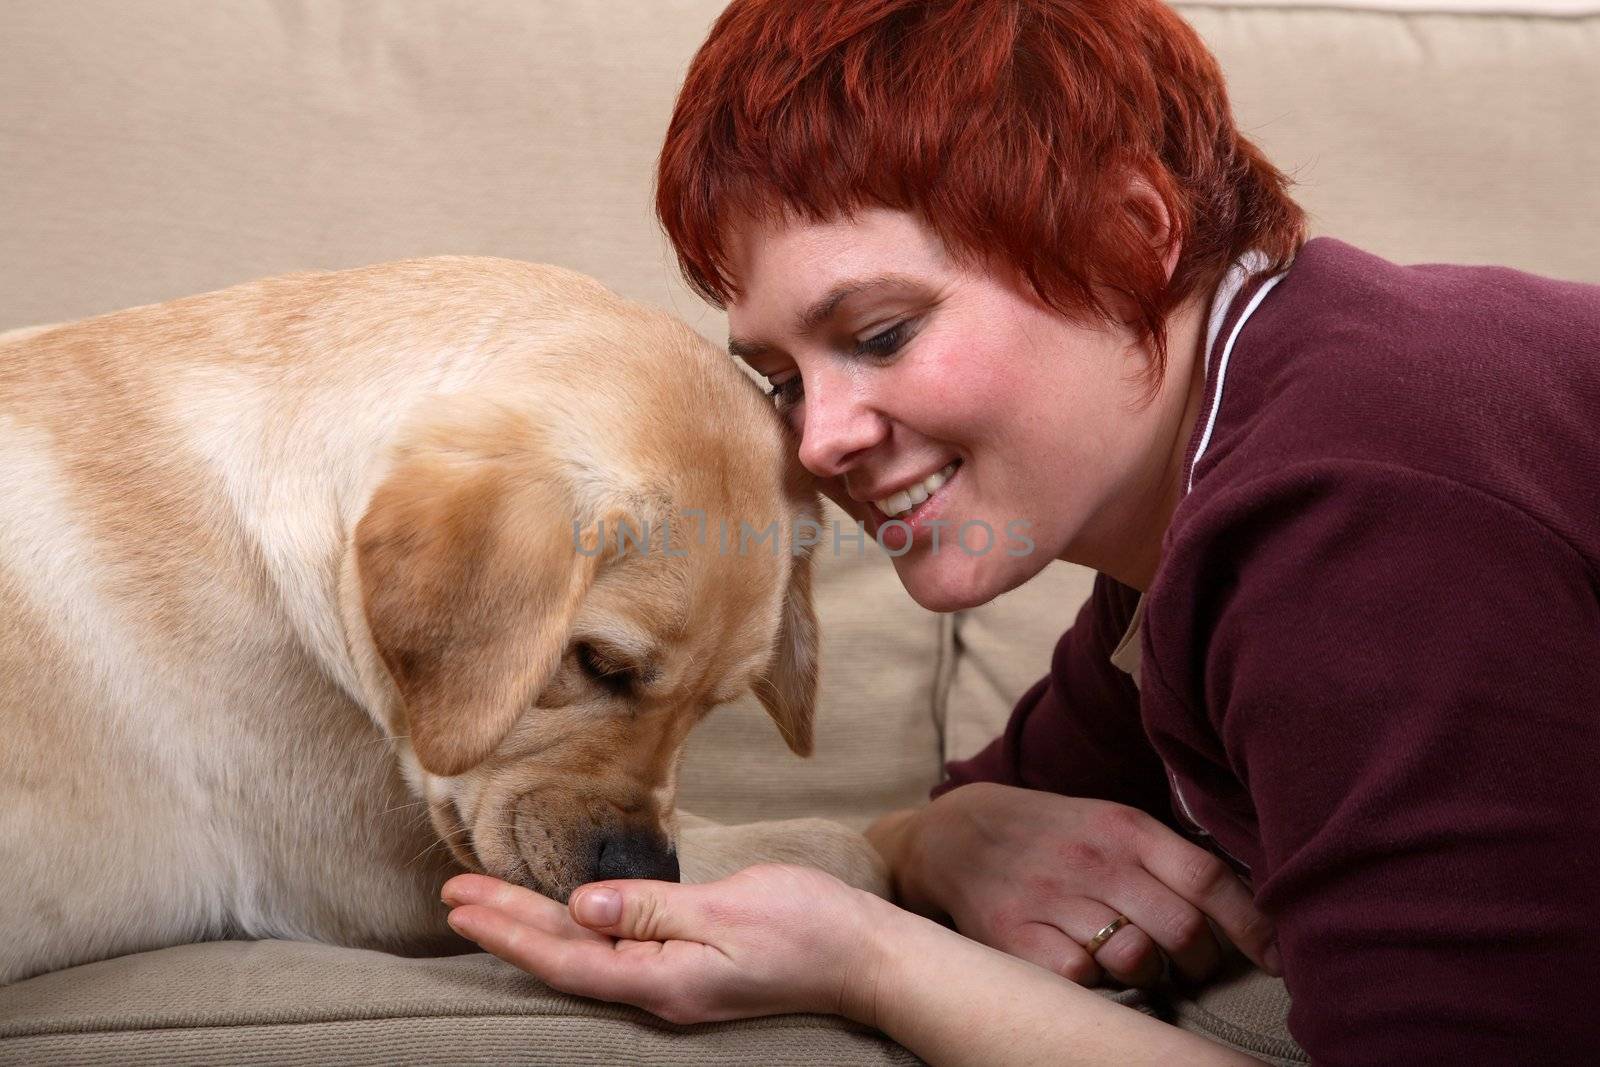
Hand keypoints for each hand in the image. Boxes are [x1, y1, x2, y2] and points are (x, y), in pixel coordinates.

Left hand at [441, 864, 888, 1024]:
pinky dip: (574, 928)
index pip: (565, 957)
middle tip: (452, 894)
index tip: (461, 902)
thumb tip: (581, 906)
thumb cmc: (807, 928)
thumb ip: (651, 909)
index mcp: (662, 980)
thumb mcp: (729, 911)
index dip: (508, 931)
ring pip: (586, 954)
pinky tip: (561, 916)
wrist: (865, 955)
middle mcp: (659, 990)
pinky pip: (615, 949)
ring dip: (533, 926)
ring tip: (486, 904)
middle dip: (506, 925)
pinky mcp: (689, 967)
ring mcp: (674, 982)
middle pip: (566, 957)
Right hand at [868, 783, 1278, 987]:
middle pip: (1183, 931)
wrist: (957, 833)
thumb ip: (1170, 859)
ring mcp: (1053, 899)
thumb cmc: (1054, 835)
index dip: (1254, 926)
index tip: (1280, 960)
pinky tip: (1087, 965)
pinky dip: (1095, 984)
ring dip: (1149, 974)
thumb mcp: (1112, 824)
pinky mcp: (1016, 935)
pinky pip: (1082, 980)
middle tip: (1189, 965)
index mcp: (1126, 828)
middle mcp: (1093, 861)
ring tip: (1135, 962)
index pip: (1209, 878)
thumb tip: (1250, 908)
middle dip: (1200, 963)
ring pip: (1138, 961)